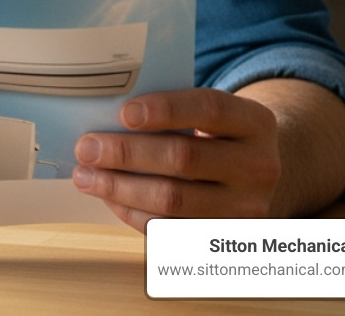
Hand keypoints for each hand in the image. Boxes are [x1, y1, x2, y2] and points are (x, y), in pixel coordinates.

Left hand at [70, 87, 281, 231]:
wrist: (254, 174)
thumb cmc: (215, 134)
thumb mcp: (209, 114)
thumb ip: (172, 110)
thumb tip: (106, 114)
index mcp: (255, 122)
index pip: (211, 109)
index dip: (166, 109)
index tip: (124, 113)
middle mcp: (258, 167)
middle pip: (185, 158)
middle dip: (127, 153)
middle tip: (86, 147)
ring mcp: (245, 208)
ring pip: (174, 200)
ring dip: (120, 188)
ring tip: (86, 176)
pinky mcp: (223, 237)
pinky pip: (170, 229)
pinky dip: (132, 213)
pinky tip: (109, 198)